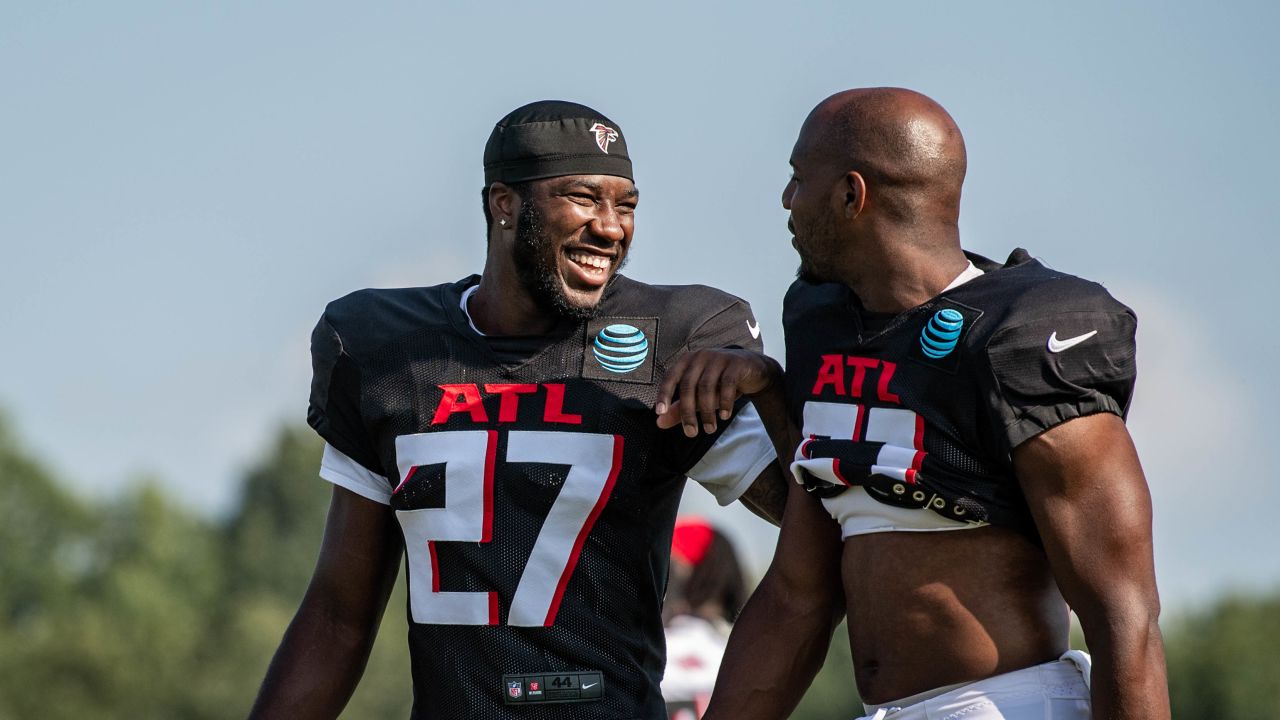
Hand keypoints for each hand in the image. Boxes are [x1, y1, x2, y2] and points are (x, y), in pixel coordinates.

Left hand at [655, 349, 780, 436]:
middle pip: (688, 386)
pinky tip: (724, 416)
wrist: (753, 370)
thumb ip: (678, 408)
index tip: (660, 412)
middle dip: (688, 412)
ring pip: (706, 387)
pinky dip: (724, 402)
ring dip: (707, 412)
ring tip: (710, 429)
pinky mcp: (735, 363)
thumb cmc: (720, 382)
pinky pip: (727, 384)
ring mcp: (718, 357)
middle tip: (691, 433)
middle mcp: (700, 356)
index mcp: (687, 361)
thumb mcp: (698, 396)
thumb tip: (659, 423)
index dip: (663, 394)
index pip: (670, 377)